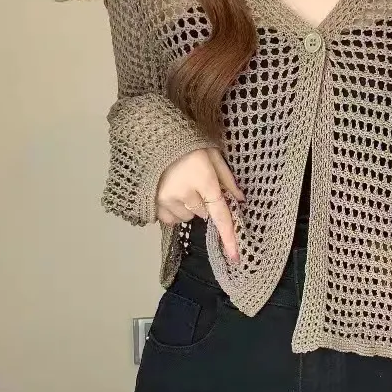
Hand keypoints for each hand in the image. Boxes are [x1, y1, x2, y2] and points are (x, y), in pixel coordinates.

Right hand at [156, 147, 244, 263]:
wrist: (151, 135)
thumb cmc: (186, 143)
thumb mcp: (212, 154)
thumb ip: (227, 179)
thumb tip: (240, 200)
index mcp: (204, 180)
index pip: (220, 215)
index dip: (228, 237)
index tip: (234, 257)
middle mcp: (185, 194)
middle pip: (204, 214)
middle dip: (204, 203)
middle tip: (195, 182)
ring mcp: (166, 200)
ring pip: (187, 217)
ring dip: (188, 207)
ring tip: (180, 185)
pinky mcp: (152, 203)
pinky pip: (170, 219)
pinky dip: (173, 211)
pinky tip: (170, 193)